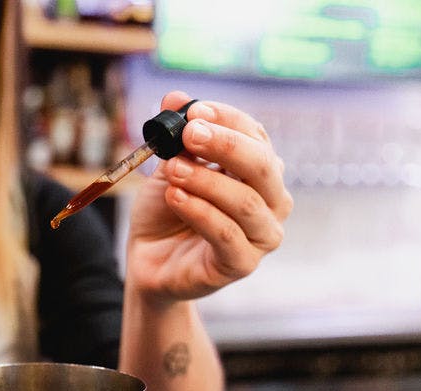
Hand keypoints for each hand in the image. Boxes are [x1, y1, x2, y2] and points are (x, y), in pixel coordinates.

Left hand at [127, 91, 292, 302]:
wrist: (148, 259)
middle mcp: (271, 202)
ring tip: (173, 170)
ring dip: (206, 180)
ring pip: (245, 202)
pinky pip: (227, 235)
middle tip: (190, 134)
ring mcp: (261, 236)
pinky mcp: (242, 264)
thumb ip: (175, 136)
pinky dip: (199, 212)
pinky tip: (175, 197)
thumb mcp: (168, 167)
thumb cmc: (167, 211)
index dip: (228, 120)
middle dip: (226, 146)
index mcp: (260, 172)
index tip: (194, 111)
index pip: (256, 137)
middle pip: (262, 167)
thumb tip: (173, 96)